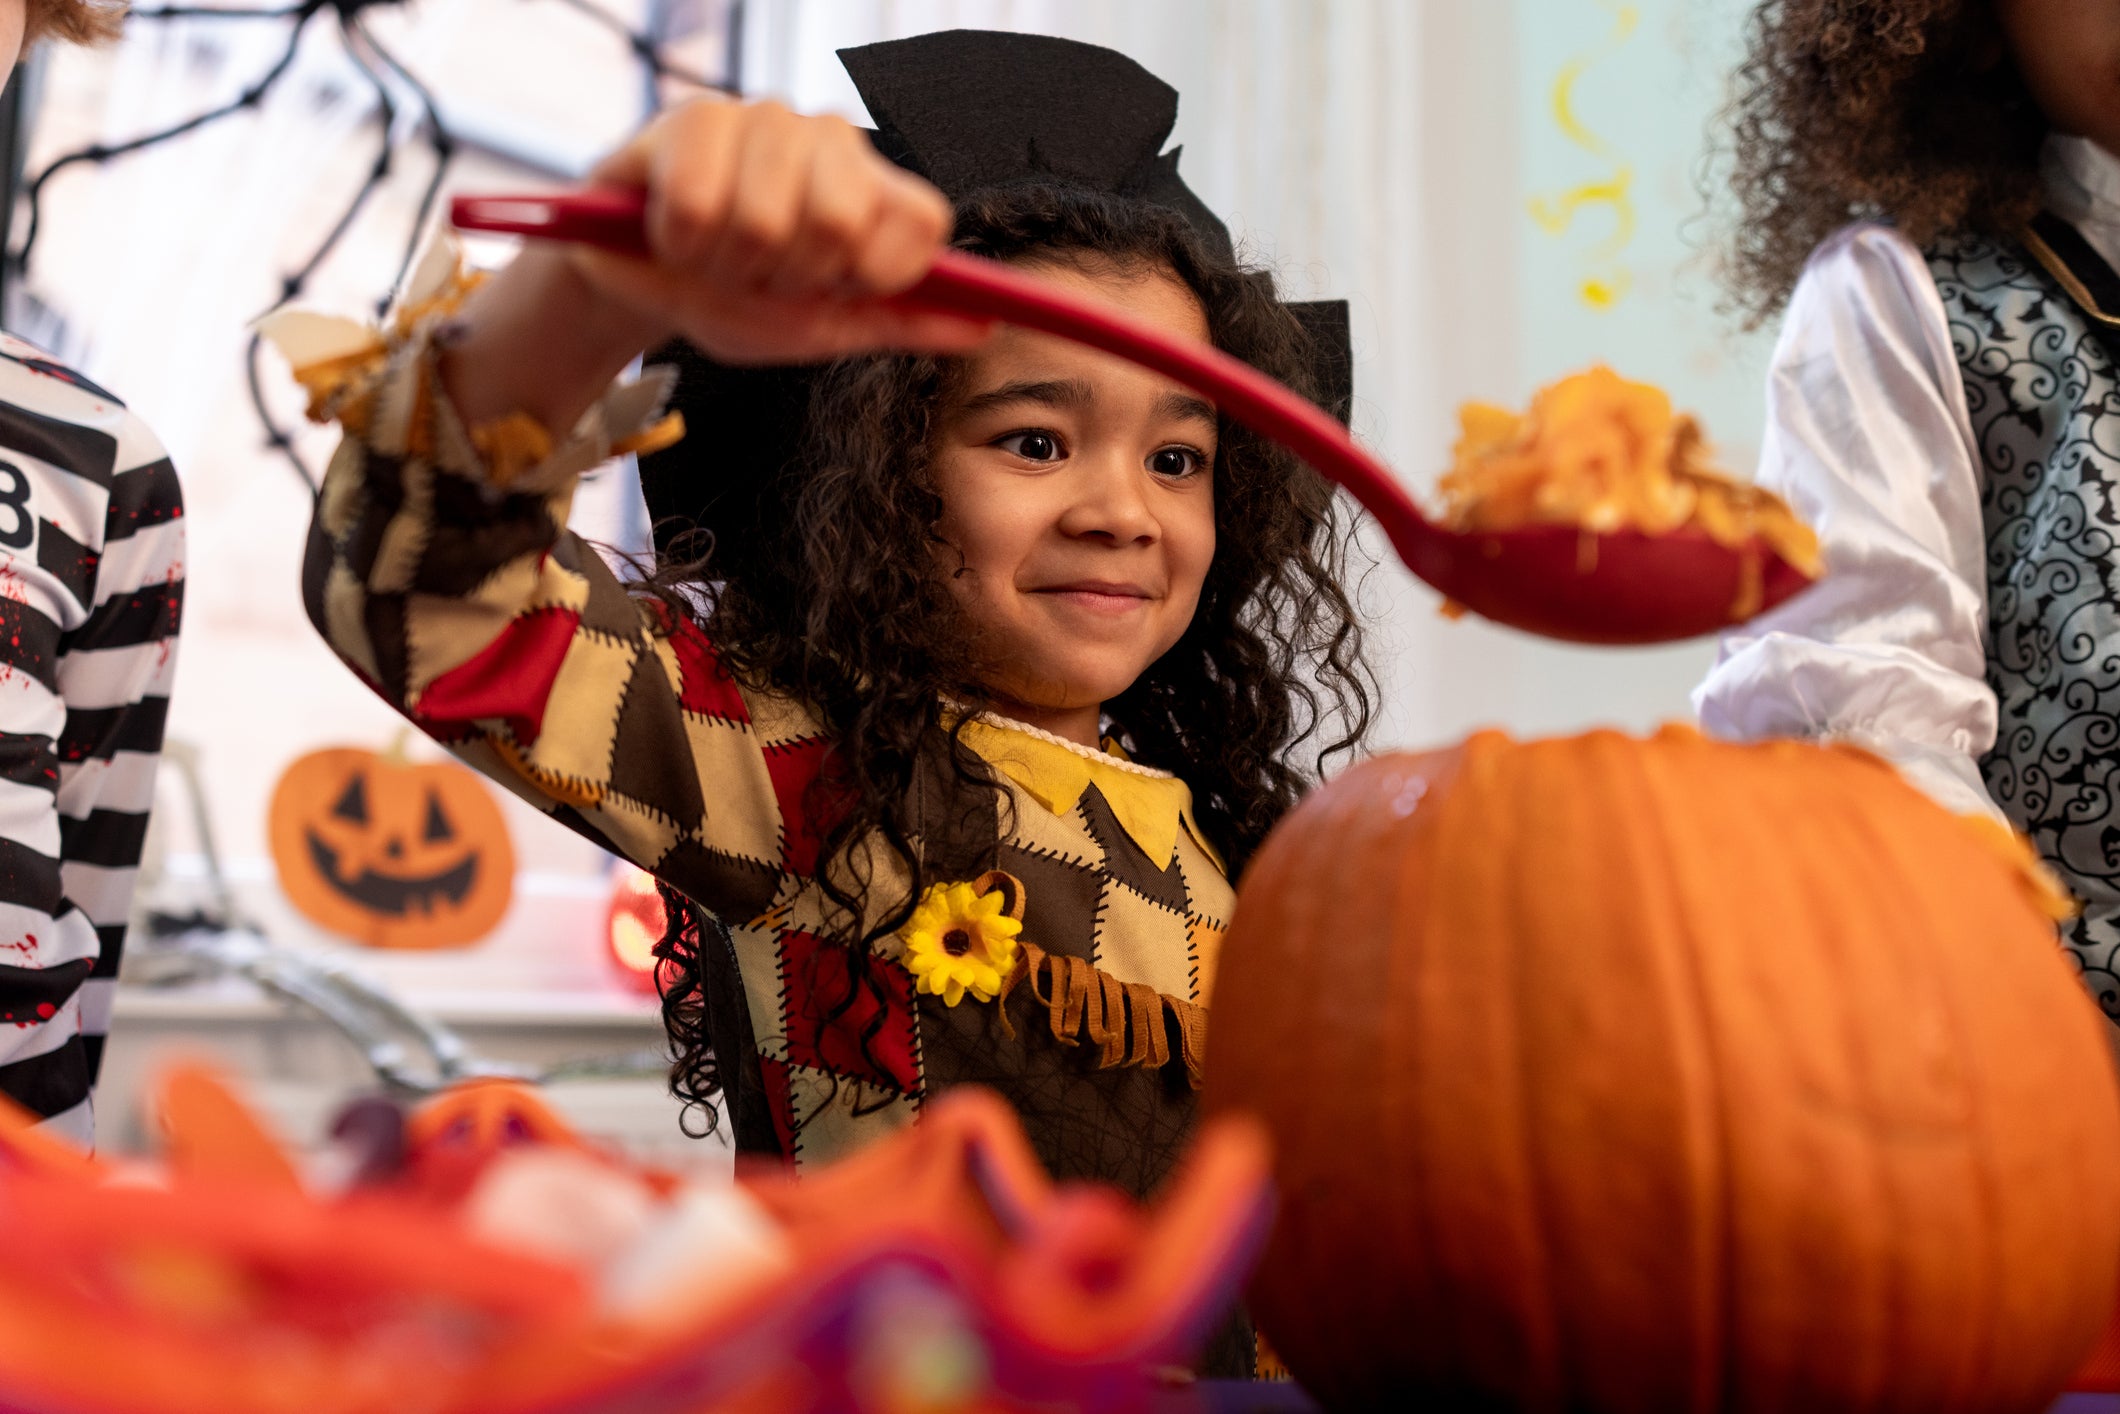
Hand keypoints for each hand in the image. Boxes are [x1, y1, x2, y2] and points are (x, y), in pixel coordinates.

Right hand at [571, 97, 991, 364]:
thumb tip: (981, 327)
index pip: (925, 218)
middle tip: (763, 274)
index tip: (837, 289)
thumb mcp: (822, 326)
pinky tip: (676, 230)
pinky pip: (700, 204)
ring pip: (768, 218)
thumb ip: (900, 322)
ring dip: (730, 264)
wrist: (640, 283)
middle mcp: (831, 142)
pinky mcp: (695, 118)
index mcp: (874, 189)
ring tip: (717, 255)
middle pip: (844, 221)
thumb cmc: (733, 296)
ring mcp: (765, 120)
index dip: (881, 270)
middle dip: (790, 277)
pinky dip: (682, 243)